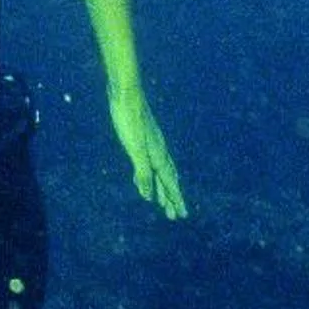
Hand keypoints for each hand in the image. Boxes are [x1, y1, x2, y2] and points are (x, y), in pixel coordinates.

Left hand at [109, 86, 187, 218]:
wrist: (126, 93)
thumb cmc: (129, 120)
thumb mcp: (134, 149)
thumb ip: (142, 172)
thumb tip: (148, 196)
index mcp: (157, 155)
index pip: (169, 182)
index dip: (175, 199)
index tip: (182, 214)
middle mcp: (158, 150)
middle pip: (168, 179)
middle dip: (171, 197)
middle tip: (174, 215)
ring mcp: (151, 143)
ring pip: (161, 171)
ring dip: (162, 187)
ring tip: (162, 201)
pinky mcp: (142, 138)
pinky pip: (150, 163)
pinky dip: (150, 175)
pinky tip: (143, 176)